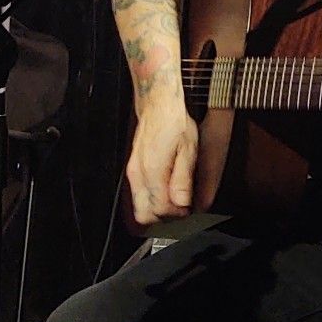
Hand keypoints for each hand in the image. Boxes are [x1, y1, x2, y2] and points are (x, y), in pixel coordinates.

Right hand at [125, 99, 197, 225]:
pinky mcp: (132, 169)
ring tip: (175, 198)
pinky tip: (166, 189)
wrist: (158, 104)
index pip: (161, 210)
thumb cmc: (174, 123)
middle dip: (164, 217)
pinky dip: (152, 199)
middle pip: (144, 216)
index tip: (189, 208)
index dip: (178, 214)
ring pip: (139, 208)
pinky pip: (138, 195)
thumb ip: (183, 179)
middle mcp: (138, 175)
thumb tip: (183, 203)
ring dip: (157, 210)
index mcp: (152, 171)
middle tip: (181, 207)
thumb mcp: (188, 149)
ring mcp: (133, 172)